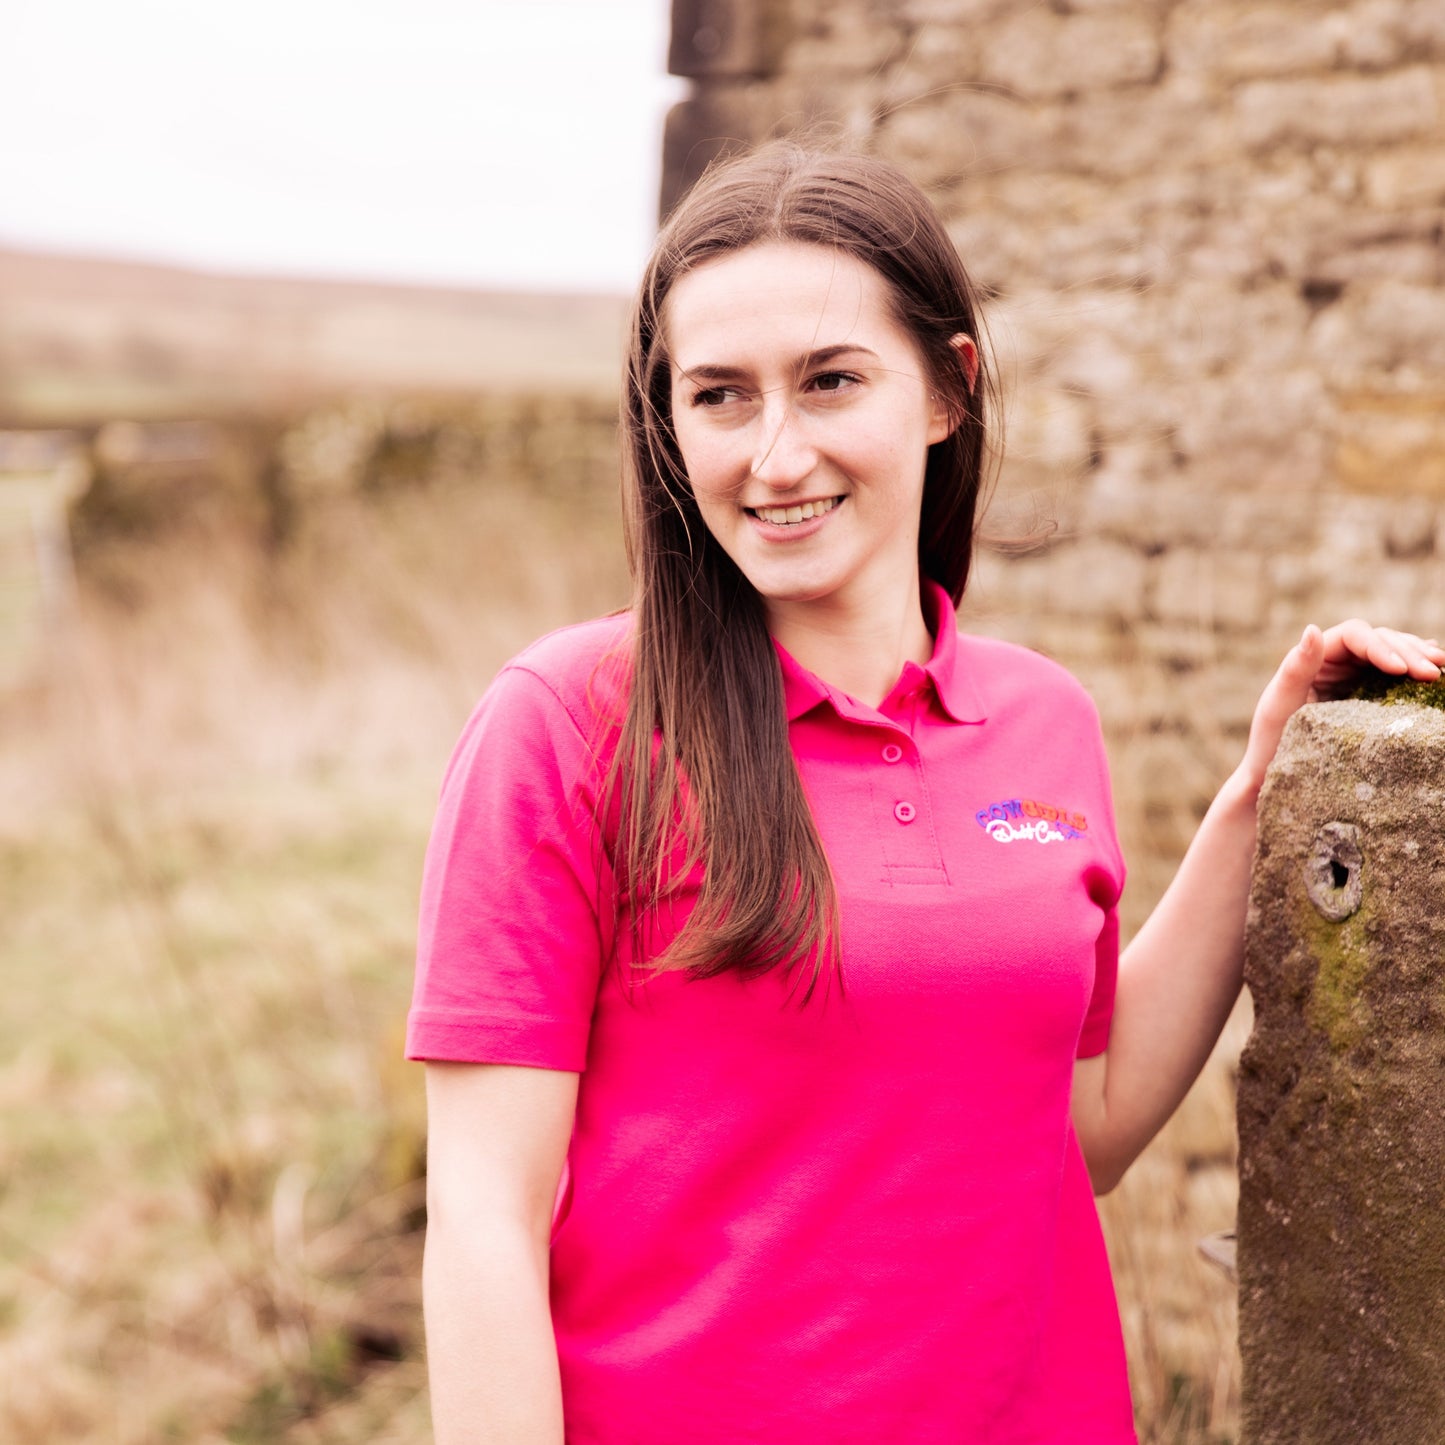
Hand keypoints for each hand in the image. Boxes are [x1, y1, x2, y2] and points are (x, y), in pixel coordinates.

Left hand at [1238, 621, 1444, 796]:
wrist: (1274, 774)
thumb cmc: (1271, 742)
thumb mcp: (1278, 707)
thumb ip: (1295, 669)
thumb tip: (1312, 628)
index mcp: (1314, 656)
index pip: (1354, 636)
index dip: (1380, 646)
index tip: (1400, 669)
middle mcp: (1336, 661)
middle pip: (1380, 641)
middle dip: (1409, 652)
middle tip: (1434, 672)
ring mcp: (1355, 677)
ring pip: (1394, 654)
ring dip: (1419, 658)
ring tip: (1443, 668)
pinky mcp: (1369, 696)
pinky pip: (1397, 677)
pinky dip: (1417, 672)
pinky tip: (1439, 674)